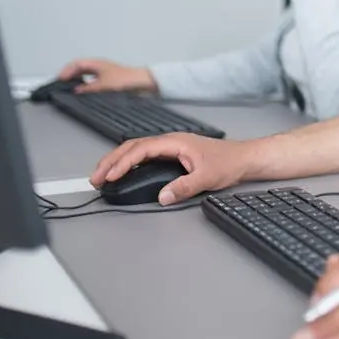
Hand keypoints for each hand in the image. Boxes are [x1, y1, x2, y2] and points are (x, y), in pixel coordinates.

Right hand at [58, 58, 154, 92]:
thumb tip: (77, 90)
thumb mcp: (104, 86)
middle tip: (61, 82)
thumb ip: (88, 88)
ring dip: (76, 78)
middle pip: (79, 67)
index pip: (76, 64)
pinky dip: (84, 82)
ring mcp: (104, 72)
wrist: (143, 83)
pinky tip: (84, 89)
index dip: (66, 71)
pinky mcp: (108, 79)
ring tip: (69, 86)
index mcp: (97, 63)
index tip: (60, 79)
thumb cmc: (127, 80)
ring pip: (85, 73)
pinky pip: (91, 78)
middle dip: (69, 73)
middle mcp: (100, 66)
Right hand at [88, 133, 247, 205]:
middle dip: (111, 161)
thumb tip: (163, 196)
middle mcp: (170, 141)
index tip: (109, 176)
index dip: (122, 162)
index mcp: (175, 142)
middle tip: (95, 178)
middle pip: (132, 147)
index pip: (141, 149)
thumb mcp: (207, 177)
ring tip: (102, 176)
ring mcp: (170, 147)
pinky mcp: (172, 154)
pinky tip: (123, 172)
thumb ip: (184, 187)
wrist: (244, 158)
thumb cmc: (229, 162)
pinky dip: (129, 163)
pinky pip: (144, 155)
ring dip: (117, 161)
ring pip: (136, 150)